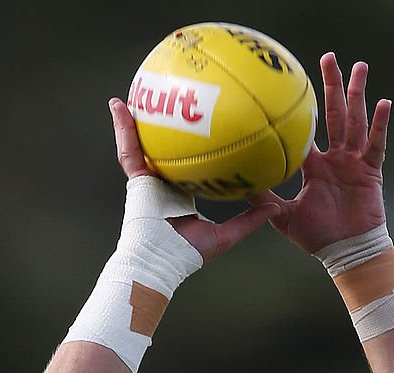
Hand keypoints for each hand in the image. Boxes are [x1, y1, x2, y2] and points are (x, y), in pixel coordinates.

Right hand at [108, 98, 275, 261]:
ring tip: (138, 90)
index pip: (188, 166)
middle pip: (164, 149)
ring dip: (138, 119)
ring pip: (143, 144)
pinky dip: (122, 128)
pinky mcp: (136, 180)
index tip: (203, 130)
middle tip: (171, 101)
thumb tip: (275, 208)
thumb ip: (249, 221)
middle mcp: (162, 185)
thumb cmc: (188, 255)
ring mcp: (147, 181)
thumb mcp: (226, 236)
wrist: (160, 262)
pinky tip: (118, 105)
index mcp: (180, 195)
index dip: (194, 149)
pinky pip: (128, 150)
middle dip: (165, 127)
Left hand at [250, 54, 390, 252]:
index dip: (303, 111)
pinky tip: (383, 104)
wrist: (345, 252)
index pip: (309, 132)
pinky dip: (380, 125)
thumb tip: (237, 187)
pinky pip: (375, 144)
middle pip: (334, 115)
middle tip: (328, 57)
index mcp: (315, 166)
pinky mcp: (370, 171)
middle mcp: (335, 158)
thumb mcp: (283, 217)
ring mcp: (354, 162)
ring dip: (358, 94)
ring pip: (355, 121)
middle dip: (332, 86)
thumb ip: (264, 200)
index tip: (295, 85)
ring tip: (359, 67)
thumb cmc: (316, 237)